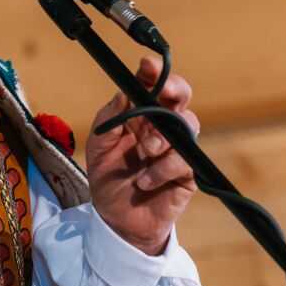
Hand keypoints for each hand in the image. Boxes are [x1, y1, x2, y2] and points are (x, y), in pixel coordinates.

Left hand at [84, 56, 199, 254]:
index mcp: (139, 116)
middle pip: (180, 97)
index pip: (151, 86)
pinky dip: (162, 168)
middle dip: (175, 88)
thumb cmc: (109, 179)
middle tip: (164, 92)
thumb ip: (109, 119)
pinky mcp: (187, 172)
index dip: (154, 72)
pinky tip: (145, 180)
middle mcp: (161, 127)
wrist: (117, 220)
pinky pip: (185, 159)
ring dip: (162, 137)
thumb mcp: (98, 147)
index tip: (147, 65)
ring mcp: (176, 148)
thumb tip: (123, 92)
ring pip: (187, 125)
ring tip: (145, 152)